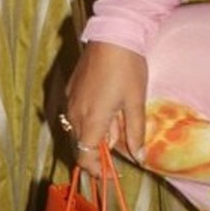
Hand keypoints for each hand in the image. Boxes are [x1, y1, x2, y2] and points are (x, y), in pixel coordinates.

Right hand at [62, 42, 147, 176]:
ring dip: (98, 132)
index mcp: (91, 120)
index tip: (110, 175)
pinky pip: (77, 114)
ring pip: (80, 129)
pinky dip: (91, 118)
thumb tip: (139, 158)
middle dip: (101, 149)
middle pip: (82, 145)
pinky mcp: (70, 89)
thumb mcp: (136, 102)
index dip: (96, 170)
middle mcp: (74, 114)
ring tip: (120, 115)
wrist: (113, 35)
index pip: (85, 157)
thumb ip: (135, 133)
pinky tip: (109, 105)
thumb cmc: (128, 69)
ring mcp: (70, 101)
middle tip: (125, 138)